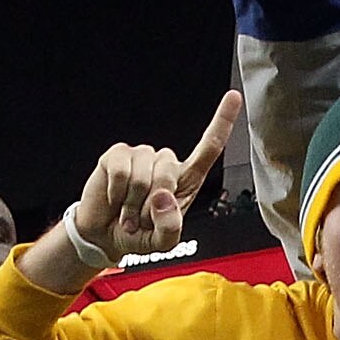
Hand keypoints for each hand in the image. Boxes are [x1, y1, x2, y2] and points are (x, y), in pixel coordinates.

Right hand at [72, 92, 245, 261]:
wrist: (105, 235)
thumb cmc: (139, 235)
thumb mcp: (163, 242)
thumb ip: (170, 227)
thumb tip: (162, 197)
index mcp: (186, 180)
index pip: (209, 147)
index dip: (222, 122)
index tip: (234, 96)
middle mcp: (165, 163)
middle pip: (169, 171)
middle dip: (152, 203)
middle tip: (141, 220)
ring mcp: (142, 156)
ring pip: (144, 173)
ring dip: (133, 203)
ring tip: (128, 214)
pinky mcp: (117, 155)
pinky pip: (122, 170)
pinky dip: (117, 192)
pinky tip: (115, 199)